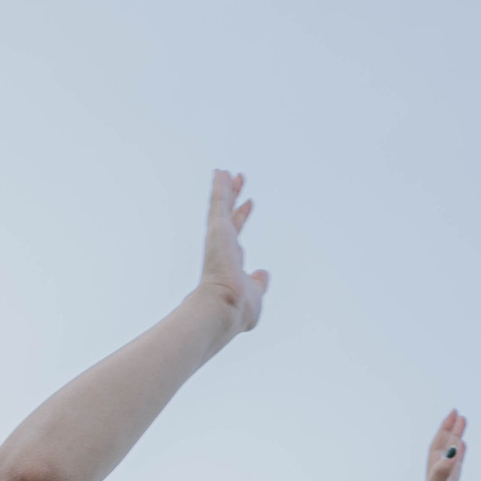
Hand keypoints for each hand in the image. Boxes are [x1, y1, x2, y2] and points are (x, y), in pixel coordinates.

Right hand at [197, 170, 270, 336]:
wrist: (223, 308)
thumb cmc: (238, 309)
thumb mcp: (255, 294)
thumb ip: (258, 284)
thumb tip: (263, 275)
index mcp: (230, 262)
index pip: (236, 234)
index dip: (242, 217)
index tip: (249, 203)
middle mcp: (222, 248)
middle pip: (228, 216)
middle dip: (233, 197)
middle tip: (237, 179)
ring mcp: (219, 238)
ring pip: (221, 207)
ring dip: (224, 189)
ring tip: (226, 171)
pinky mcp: (217, 230)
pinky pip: (219, 203)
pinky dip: (220, 188)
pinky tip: (221, 173)